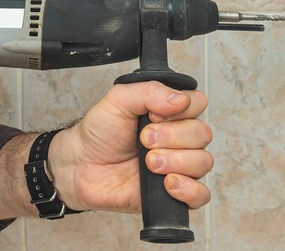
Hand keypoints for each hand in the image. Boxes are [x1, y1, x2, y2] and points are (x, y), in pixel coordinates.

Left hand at [50, 81, 212, 212]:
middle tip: (144, 140)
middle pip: (203, 134)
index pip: (199, 104)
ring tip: (149, 163)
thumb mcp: (118, 100)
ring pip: (203, 162)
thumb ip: (149, 91)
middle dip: (172, 137)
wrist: (81, 165)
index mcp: (170, 114)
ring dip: (176, 161)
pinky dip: (189, 189)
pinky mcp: (174, 193)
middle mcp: (179, 139)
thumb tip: (181, 99)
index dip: (180, 110)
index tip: (154, 116)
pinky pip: (201, 195)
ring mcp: (178, 166)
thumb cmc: (99, 133)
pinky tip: (168, 184)